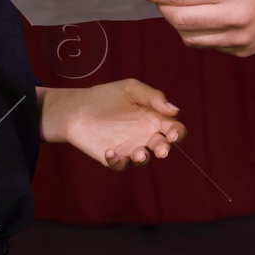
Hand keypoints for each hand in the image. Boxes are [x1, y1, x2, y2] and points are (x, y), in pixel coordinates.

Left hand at [41, 80, 185, 169]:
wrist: (76, 108)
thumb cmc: (107, 96)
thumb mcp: (131, 89)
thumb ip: (153, 97)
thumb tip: (175, 110)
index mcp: (154, 118)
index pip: (173, 128)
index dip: (177, 132)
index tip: (171, 134)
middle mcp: (146, 136)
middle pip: (163, 146)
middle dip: (164, 149)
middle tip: (161, 150)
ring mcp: (130, 148)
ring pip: (144, 159)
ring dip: (143, 158)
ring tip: (138, 154)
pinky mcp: (114, 158)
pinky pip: (121, 165)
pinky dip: (117, 162)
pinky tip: (109, 152)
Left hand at [136, 0, 254, 56]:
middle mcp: (234, 14)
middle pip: (178, 19)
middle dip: (162, 8)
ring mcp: (239, 36)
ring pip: (189, 37)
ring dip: (178, 23)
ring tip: (182, 9)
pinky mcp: (243, 50)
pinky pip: (208, 45)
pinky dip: (199, 33)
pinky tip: (205, 19)